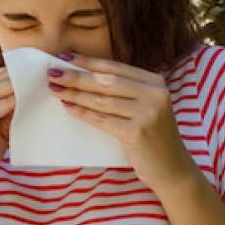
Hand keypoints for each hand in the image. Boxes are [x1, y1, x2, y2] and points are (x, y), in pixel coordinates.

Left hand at [46, 53, 198, 191]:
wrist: (172, 168)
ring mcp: (147, 113)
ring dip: (75, 94)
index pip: (115, 67)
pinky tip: (68, 107)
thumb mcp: (146, 107)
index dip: (88, 61)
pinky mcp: (137, 132)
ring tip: (55, 89)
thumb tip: (84, 75)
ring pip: (102, 100)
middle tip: (52, 73)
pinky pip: (102, 120)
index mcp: (156, 82)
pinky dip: (83, 113)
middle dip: (76, 76)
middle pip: (106, 81)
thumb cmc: (153, 137)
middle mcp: (154, 94)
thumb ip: (126, 90)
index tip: (64, 56)